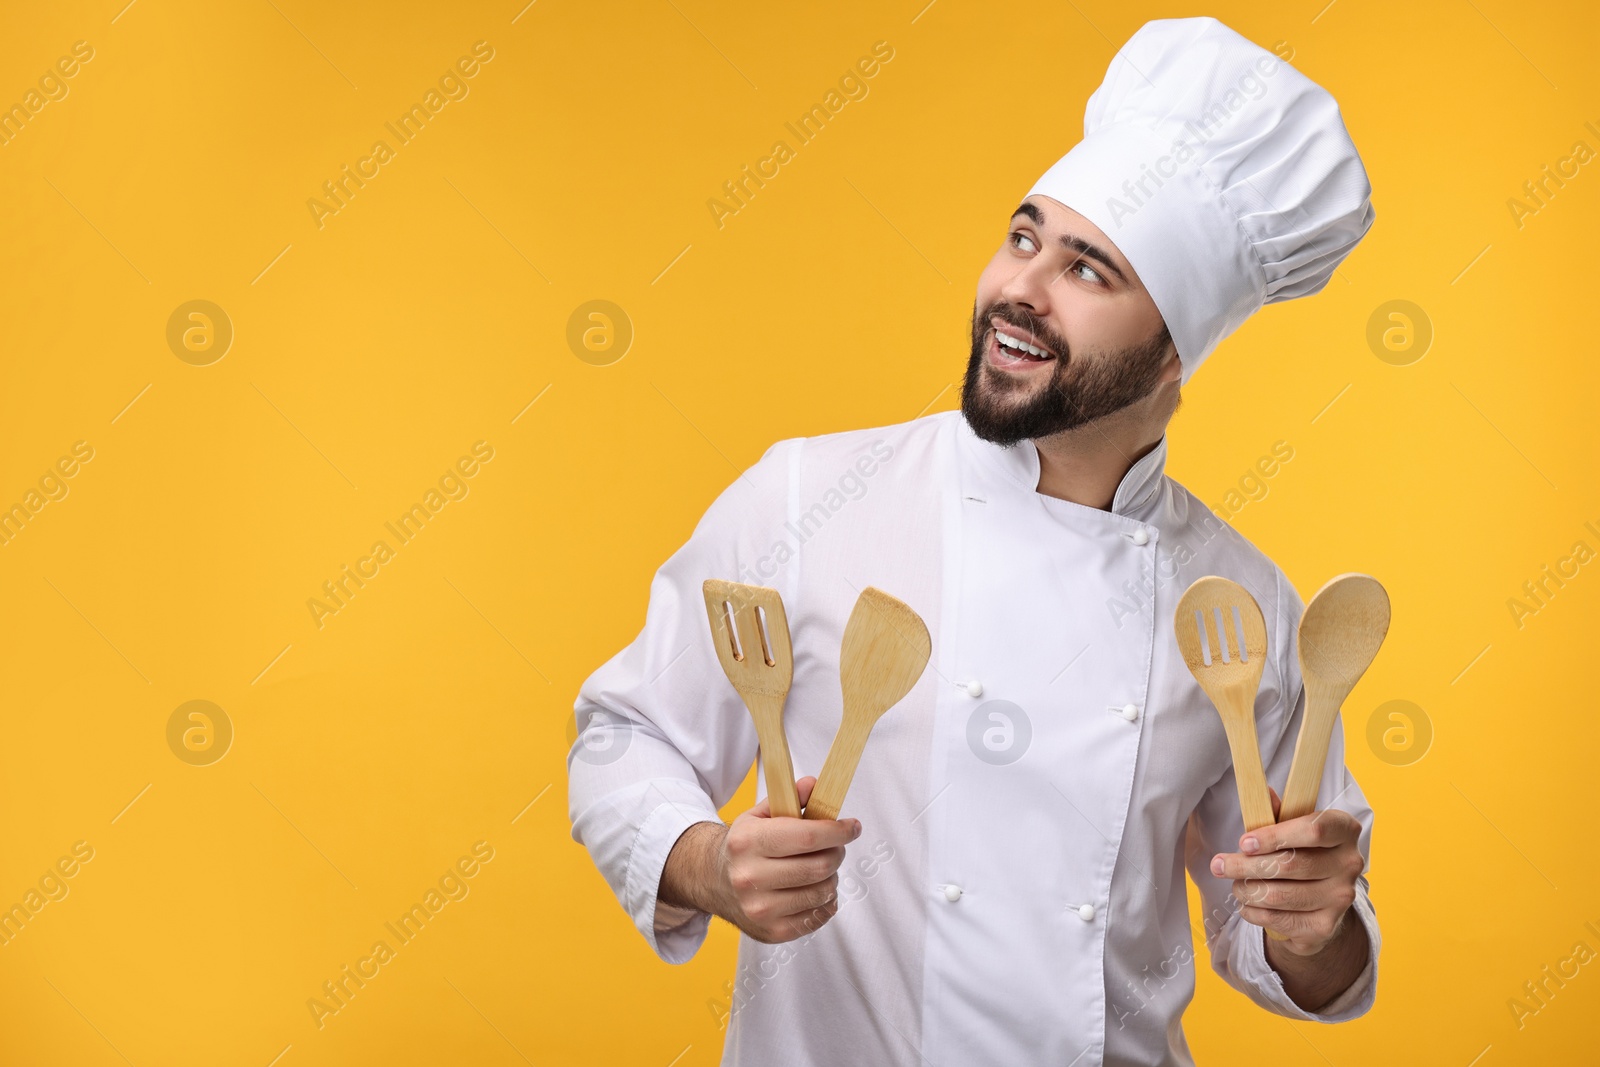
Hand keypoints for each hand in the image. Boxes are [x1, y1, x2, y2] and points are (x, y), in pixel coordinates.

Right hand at [712, 775, 860, 943]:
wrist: (713, 881)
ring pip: (823, 892)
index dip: (837, 831)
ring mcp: (760, 909)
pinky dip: (826, 901)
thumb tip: (814, 786)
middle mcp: (750, 877)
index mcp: (748, 842)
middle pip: (819, 866)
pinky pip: (818, 916)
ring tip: (821, 868)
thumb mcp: (759, 815)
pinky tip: (814, 889)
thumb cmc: (744, 846)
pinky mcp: (772, 932)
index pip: (807, 837)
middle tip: (835, 846)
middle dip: (837, 852)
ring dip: (832, 877)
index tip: (852, 827)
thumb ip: (789, 798)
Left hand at [1210, 787, 1364, 956]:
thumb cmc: (1303, 851)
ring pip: (1281, 895)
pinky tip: (1246, 904)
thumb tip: (1262, 792)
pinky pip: (1280, 920)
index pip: (1313, 829)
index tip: (1243, 842)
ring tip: (1234, 885)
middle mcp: (1349, 864)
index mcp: (1344, 829)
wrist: (1323, 898)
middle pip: (1290, 865)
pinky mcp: (1326, 926)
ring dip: (1247, 890)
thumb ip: (1278, 812)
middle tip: (1219, 865)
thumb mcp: (1293, 826)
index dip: (1275, 836)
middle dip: (1246, 866)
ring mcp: (1340, 898)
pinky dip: (1255, 912)